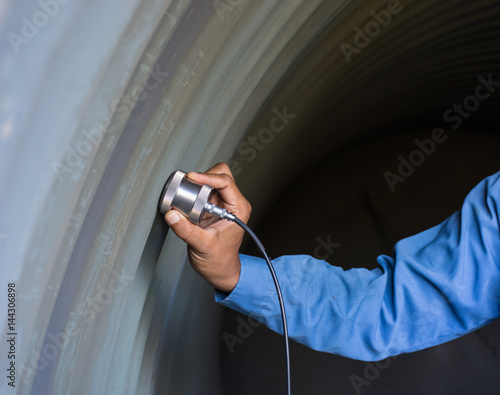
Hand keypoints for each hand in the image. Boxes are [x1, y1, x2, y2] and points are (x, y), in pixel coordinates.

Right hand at [164, 163, 250, 292]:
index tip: (192, 178)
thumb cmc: (219, 260)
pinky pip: (201, 192)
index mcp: (238, 208)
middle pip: (220, 175)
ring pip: (210, 181)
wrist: (219, 270)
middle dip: (204, 177)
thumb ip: (186, 230)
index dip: (208, 177)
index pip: (226, 182)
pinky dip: (192, 193)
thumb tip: (172, 215)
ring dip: (197, 186)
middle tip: (189, 186)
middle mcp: (232, 203)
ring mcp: (221, 204)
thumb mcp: (202, 245)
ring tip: (186, 196)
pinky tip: (185, 202)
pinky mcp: (210, 207)